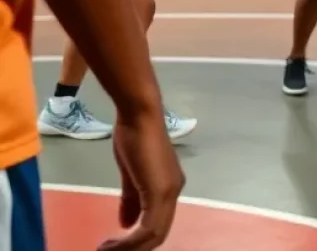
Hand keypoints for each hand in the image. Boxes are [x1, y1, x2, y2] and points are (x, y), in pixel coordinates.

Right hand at [99, 107, 182, 249]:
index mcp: (169, 187)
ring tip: (104, 250)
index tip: (113, 247)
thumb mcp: (131, 175)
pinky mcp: (160, 191)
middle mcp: (174, 192)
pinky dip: (129, 241)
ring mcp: (169, 191)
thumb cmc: (134, 138)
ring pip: (154, 235)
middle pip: (158, 235)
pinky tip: (111, 244)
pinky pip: (147, 227)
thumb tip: (126, 224)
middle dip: (133, 250)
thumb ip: (131, 199)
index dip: (137, 242)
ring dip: (129, 249)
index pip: (158, 225)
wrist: (139, 116)